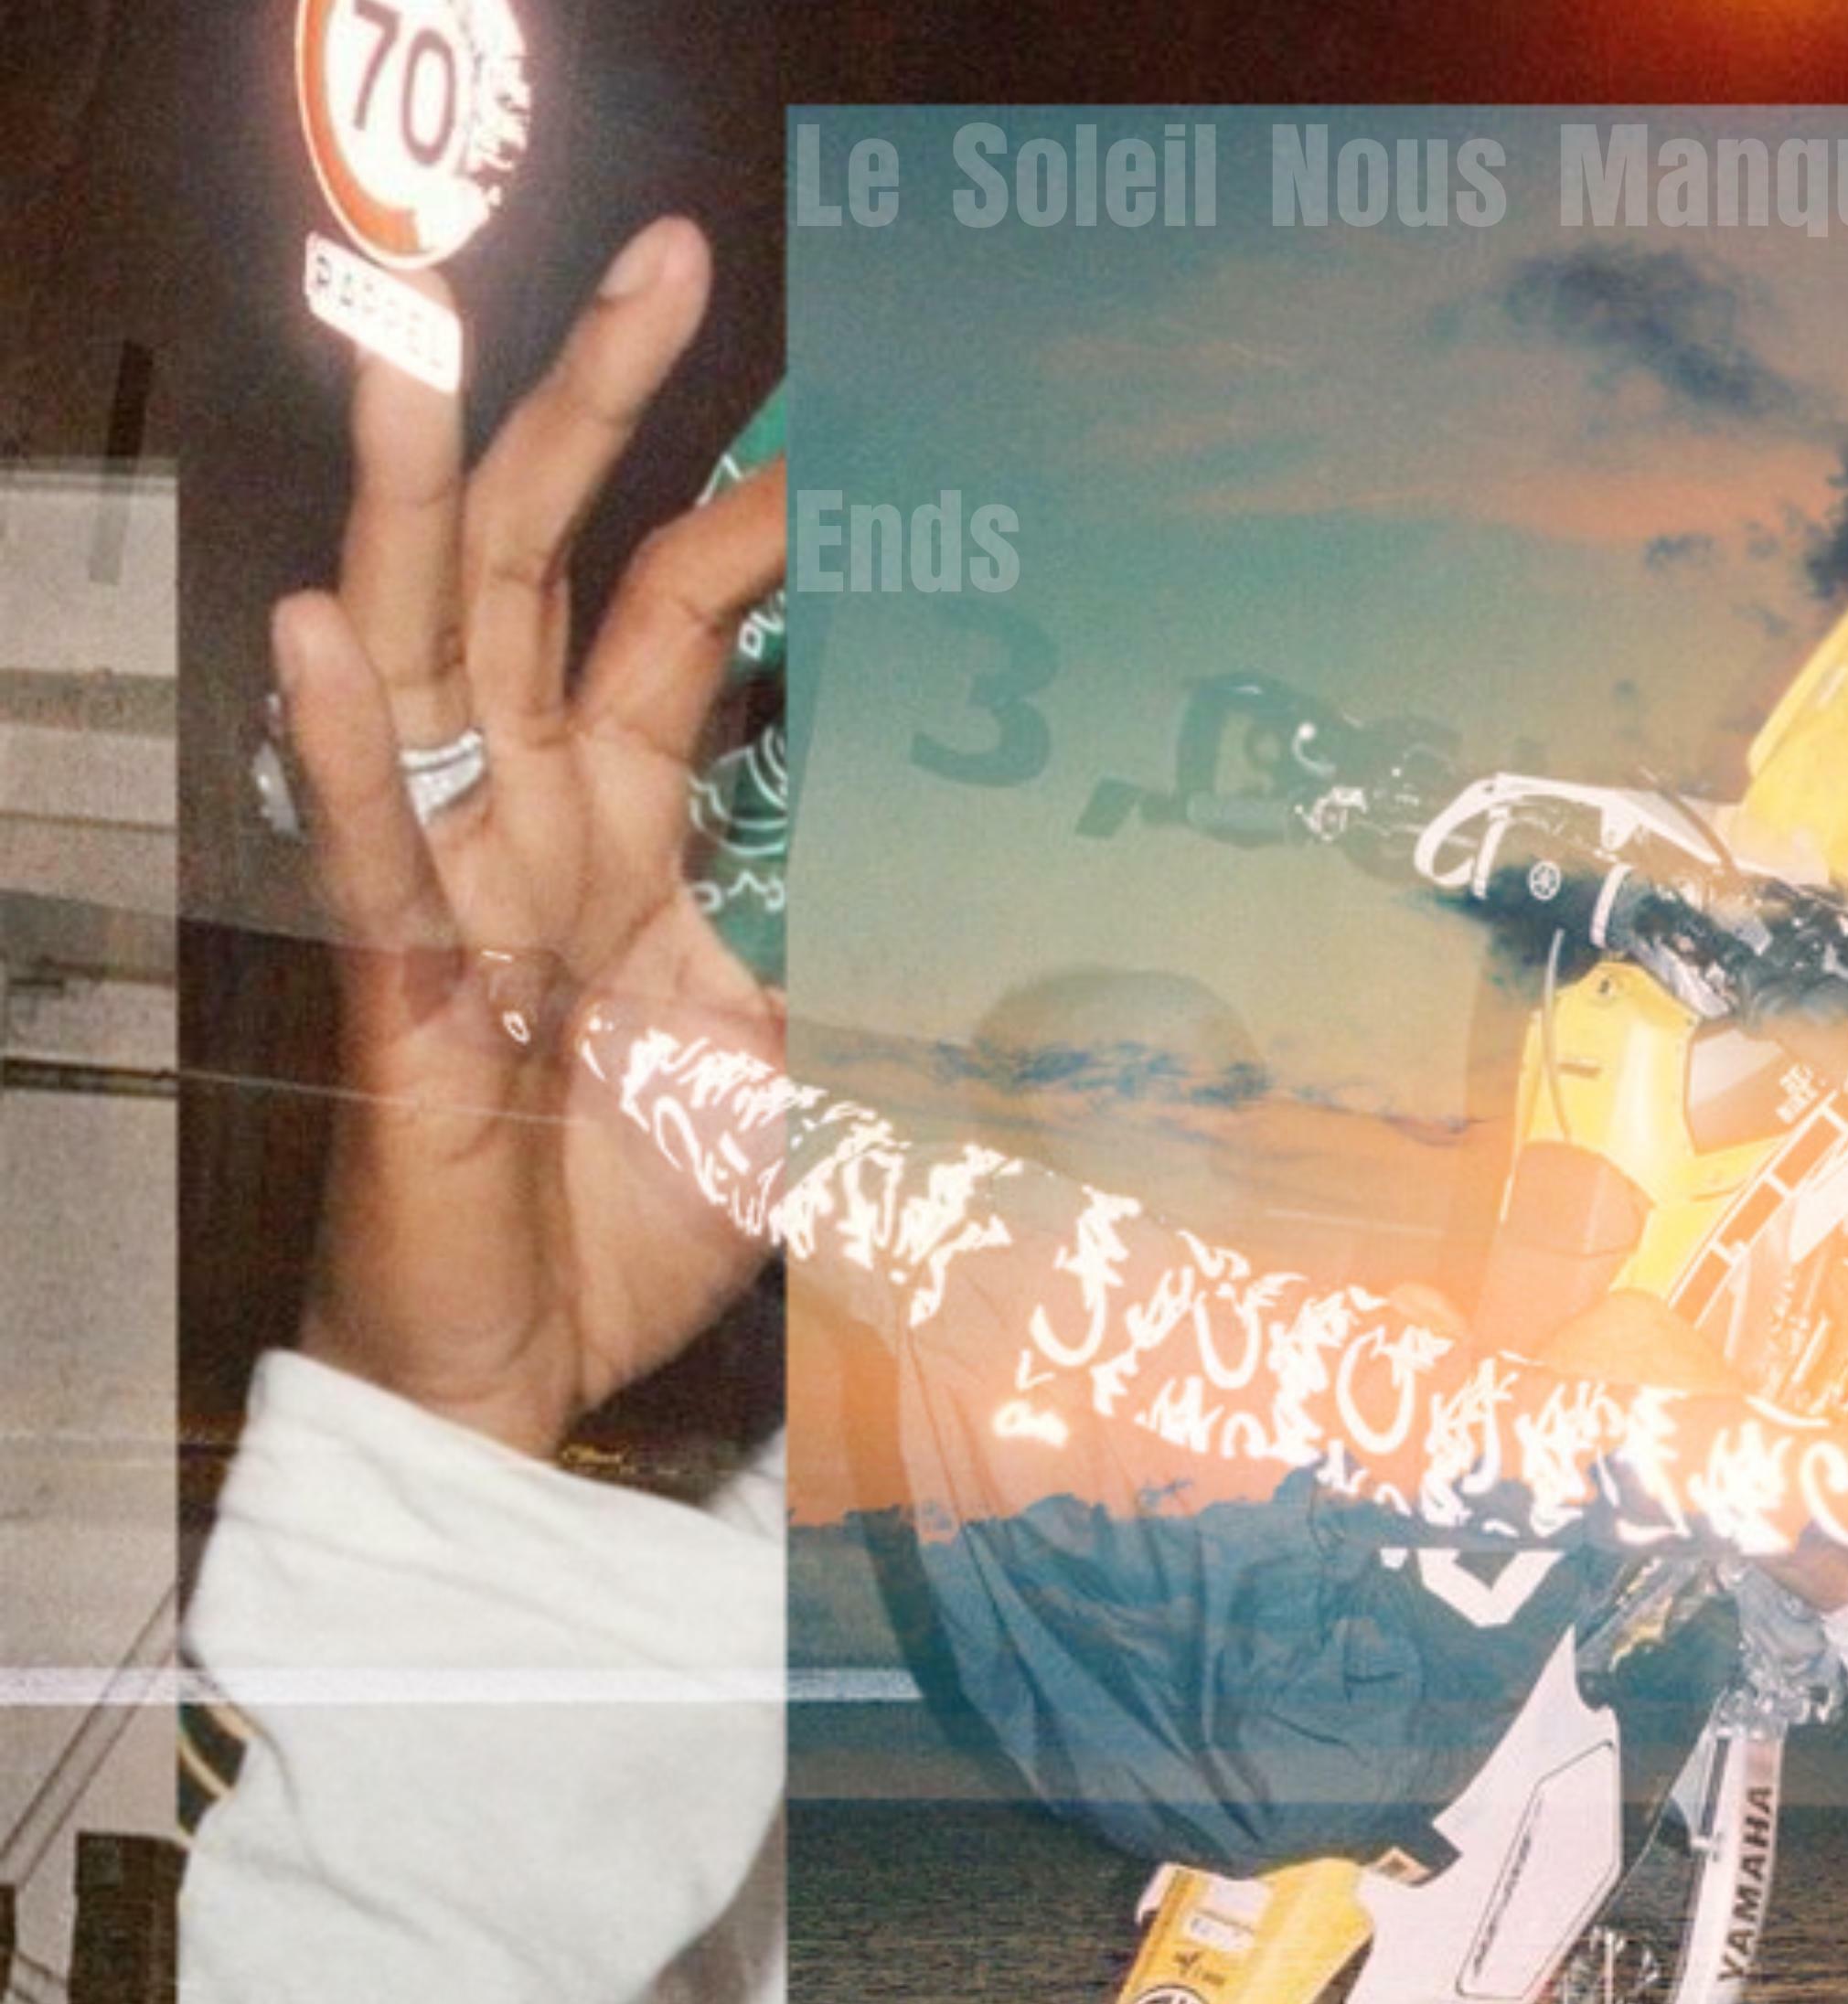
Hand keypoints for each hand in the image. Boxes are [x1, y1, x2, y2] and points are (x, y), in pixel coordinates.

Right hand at [276, 218, 787, 1458]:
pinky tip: (326, 623)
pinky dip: (344, 741)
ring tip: (412, 333)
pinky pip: (366, 847)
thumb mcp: (795, 1061)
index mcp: (628, 825)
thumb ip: (857, 957)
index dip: (758, 513)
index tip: (852, 420)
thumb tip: (984, 889)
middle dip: (599, 411)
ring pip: (422, 651)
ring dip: (415, 493)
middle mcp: (533, 819)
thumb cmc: (638, 1206)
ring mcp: (456, 885)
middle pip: (545, 565)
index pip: (682, 618)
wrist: (537, 1360)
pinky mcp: (397, 984)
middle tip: (673, 262)